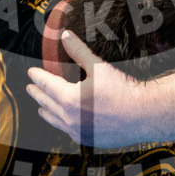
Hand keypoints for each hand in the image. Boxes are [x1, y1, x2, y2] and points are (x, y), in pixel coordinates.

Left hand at [27, 31, 150, 147]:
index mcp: (69, 99)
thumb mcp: (98, 66)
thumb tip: (65, 35)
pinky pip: (70, 133)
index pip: (47, 86)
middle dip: (38, 95)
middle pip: (48, 105)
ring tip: (41, 109)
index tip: (30, 73)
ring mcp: (80, 132)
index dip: (38, 78)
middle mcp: (70, 119)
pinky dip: (63, 125)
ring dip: (47, 113)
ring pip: (56, 122)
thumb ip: (78, 50)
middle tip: (30, 88)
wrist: (144, 115)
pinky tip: (65, 124)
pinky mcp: (91, 140)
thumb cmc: (122, 90)